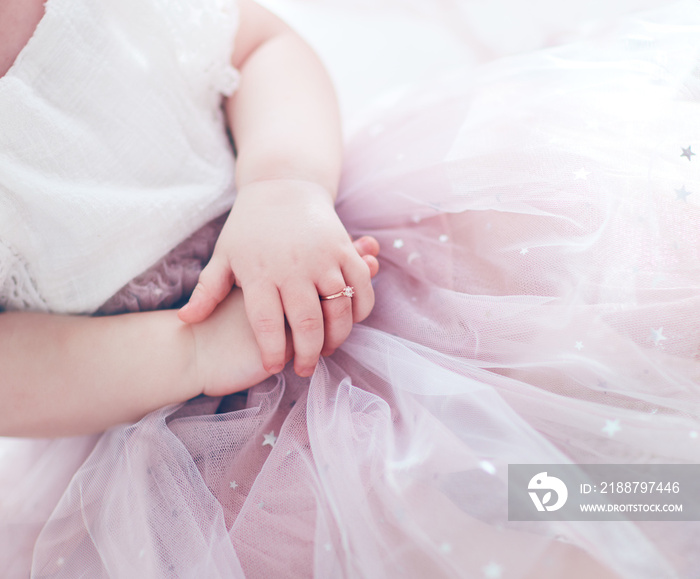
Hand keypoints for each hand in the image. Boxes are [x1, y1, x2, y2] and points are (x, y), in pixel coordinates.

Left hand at [179, 179, 378, 376]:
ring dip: (337, 337)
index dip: (271, 351)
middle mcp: (293, 267)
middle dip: (308, 355)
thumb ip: (207, 290)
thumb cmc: (249, 226)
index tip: (273, 367)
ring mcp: (323, 257)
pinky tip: (350, 321)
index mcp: (260, 273)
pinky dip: (361, 310)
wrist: (282, 183)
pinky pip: (362, 288)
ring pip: (339, 310)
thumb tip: (185, 321)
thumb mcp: (223, 255)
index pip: (266, 323)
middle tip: (304, 369)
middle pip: (307, 324)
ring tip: (327, 349)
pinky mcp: (344, 249)